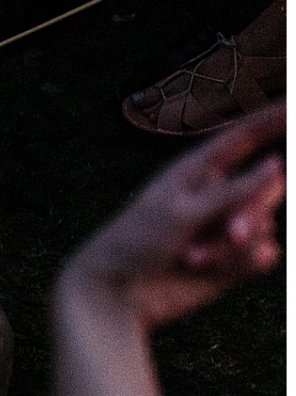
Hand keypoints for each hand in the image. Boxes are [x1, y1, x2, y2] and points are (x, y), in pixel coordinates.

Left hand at [59, 101, 283, 329]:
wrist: (117, 293)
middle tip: (230, 234)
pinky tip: (209, 272)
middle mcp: (215, 195)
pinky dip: (240, 264)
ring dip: (233, 246)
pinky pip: (263, 255)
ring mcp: (224, 227)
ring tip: (194, 258)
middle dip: (251, 212)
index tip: (294, 102)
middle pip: (266, 187)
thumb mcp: (182, 212)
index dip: (270, 119)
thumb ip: (233, 192)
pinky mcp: (231, 260)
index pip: (241, 138)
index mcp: (194, 172)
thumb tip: (278, 165)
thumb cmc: (136, 243)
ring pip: (264, 226)